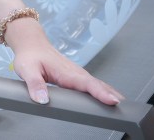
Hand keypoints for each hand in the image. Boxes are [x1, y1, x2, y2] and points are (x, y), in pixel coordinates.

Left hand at [6, 19, 123, 105]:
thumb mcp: (27, 69)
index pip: (87, 83)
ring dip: (112, 94)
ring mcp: (78, 75)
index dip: (100, 93)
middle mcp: (76, 73)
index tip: (113, 101)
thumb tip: (42, 100)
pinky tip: (111, 100)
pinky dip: (105, 92)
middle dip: (112, 96)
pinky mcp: (77, 77)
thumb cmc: (29, 55)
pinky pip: (94, 85)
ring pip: (99, 85)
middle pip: (99, 85)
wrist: (31, 43)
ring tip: (125, 109)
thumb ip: (34, 84)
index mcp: (66, 72)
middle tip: (127, 110)